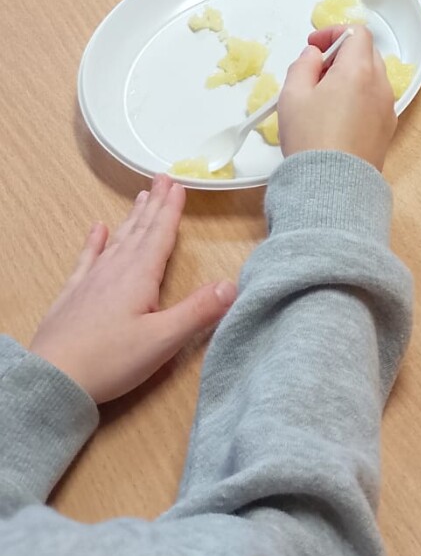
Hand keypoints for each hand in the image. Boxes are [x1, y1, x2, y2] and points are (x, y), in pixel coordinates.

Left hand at [30, 175, 235, 403]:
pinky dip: (94, 241)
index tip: (179, 185)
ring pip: (118, 239)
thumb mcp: (162, 340)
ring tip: (141, 196)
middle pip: (141, 230)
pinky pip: (87, 258)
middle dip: (154, 204)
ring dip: (132, 218)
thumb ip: (198, 311)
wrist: (54, 377)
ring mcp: (92, 279)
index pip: (161, 235)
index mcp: (140, 275)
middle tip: (162, 178)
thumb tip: (231, 284)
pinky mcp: (74, 294)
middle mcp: (116, 269)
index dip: (172, 210)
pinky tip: (97, 229)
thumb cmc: (110, 360)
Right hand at [277, 25, 396, 170]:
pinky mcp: (387, 129)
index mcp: (358, 70)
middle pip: (366, 53)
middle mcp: (380, 86)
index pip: (357, 33)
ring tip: (323, 97)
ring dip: (351, 76)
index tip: (314, 45)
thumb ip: (303, 65)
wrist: (333, 185)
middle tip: (316, 70)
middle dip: (342, 54)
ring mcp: (387, 108)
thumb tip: (314, 56)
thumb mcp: (292, 95)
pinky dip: (359, 97)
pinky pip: (375, 101)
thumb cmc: (311, 138)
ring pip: (372, 77)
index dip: (334, 32)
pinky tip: (336, 116)